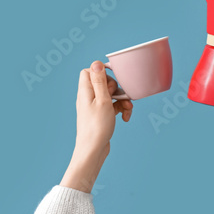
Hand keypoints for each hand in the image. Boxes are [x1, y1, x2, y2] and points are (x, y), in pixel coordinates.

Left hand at [60, 61, 131, 192]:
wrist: (93, 151)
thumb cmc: (97, 127)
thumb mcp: (102, 101)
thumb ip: (100, 81)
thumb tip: (96, 62)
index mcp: (85, 92)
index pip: (89, 71)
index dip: (102, 72)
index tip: (114, 77)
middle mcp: (88, 98)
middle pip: (104, 83)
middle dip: (117, 87)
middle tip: (118, 96)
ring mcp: (95, 107)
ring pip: (111, 95)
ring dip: (122, 99)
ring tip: (127, 108)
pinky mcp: (102, 115)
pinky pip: (113, 106)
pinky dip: (121, 109)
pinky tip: (125, 118)